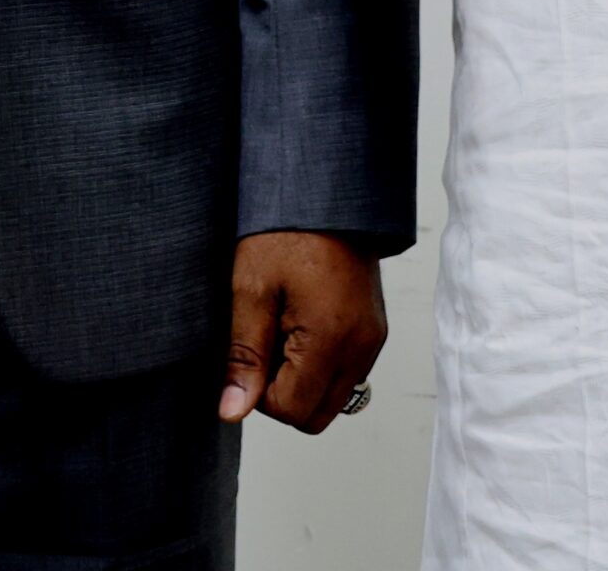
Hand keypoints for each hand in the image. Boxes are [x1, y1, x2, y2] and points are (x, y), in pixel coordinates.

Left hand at [222, 232, 388, 433]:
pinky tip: (304, 323)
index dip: (260, 391)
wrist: (327, 192)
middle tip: (267, 341)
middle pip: (315, 416)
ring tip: (286, 328)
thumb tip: (232, 411)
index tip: (253, 348)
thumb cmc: (286, 231)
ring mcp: (372, 339)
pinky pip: (346, 373)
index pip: (291, 410)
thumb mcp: (252, 288)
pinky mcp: (375, 330)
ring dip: (303, 380)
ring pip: (332, 398)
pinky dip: (321, 364)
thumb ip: (243, 356)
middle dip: (284, 393)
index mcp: (331, 338)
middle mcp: (361, 346)